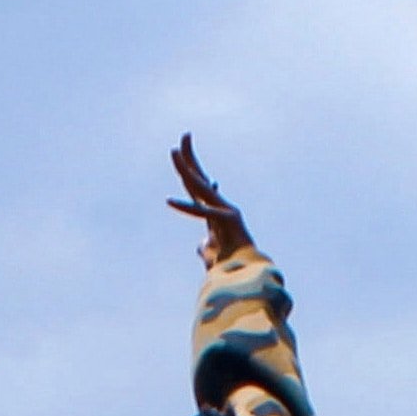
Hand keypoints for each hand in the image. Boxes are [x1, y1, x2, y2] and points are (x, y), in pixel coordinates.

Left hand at [165, 135, 253, 266]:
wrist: (247, 279)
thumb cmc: (231, 268)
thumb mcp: (211, 255)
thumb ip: (205, 247)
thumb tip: (200, 245)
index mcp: (213, 212)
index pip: (198, 187)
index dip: (189, 169)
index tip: (182, 152)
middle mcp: (220, 207)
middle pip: (200, 179)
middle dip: (190, 158)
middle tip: (183, 136)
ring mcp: (225, 211)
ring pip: (201, 188)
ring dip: (186, 170)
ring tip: (174, 153)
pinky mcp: (228, 221)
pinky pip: (203, 213)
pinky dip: (186, 209)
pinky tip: (169, 201)